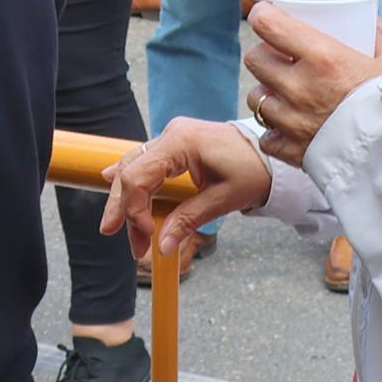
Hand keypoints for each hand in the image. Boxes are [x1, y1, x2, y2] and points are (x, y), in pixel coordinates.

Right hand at [100, 117, 274, 260]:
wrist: (269, 153)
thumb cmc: (252, 171)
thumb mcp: (223, 200)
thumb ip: (188, 220)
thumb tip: (161, 247)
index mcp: (181, 142)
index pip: (139, 177)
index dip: (135, 209)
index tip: (147, 235)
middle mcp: (171, 134)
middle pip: (130, 171)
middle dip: (123, 206)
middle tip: (114, 234)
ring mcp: (172, 136)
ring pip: (134, 166)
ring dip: (127, 198)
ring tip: (120, 227)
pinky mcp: (176, 144)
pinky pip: (146, 161)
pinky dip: (133, 179)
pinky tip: (111, 183)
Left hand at [245, 0, 381, 162]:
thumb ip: (380, 42)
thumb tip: (372, 26)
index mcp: (323, 57)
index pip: (269, 25)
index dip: (263, 15)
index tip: (266, 14)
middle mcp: (300, 87)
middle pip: (255, 59)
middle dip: (264, 54)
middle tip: (280, 56)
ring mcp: (293, 122)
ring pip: (256, 99)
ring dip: (267, 93)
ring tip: (285, 93)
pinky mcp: (294, 152)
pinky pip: (267, 138)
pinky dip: (274, 133)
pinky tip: (289, 128)